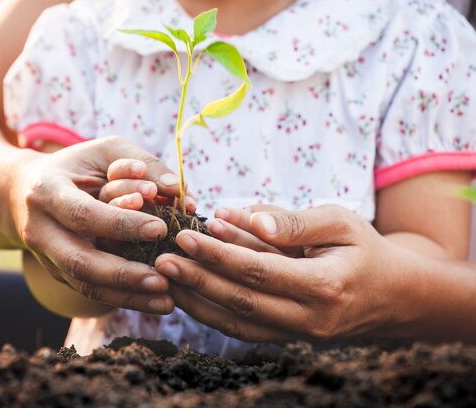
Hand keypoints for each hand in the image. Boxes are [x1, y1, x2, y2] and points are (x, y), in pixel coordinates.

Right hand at [11, 136, 180, 313]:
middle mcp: (41, 230)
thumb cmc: (76, 166)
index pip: (84, 214)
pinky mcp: (58, 274)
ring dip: (128, 297)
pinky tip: (155, 302)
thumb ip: (145, 164)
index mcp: (48, 192)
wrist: (24, 191)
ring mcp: (47, 257)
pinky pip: (92, 292)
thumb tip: (180, 192)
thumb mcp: (106, 151)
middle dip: (123, 274)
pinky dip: (125, 299)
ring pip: (85, 286)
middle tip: (163, 280)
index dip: (121, 224)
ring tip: (166, 302)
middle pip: (79, 261)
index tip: (160, 229)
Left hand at [155, 204, 412, 341]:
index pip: (258, 270)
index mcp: (324, 285)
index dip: (218, 254)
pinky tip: (189, 297)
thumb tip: (245, 217)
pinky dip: (214, 315)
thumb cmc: (365, 249)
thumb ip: (292, 221)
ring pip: (237, 323)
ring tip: (164, 280)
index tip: (185, 235)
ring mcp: (299, 336)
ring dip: (197, 301)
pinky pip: (245, 330)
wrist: (396, 296)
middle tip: (161, 259)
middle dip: (197, 279)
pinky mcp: (291, 339)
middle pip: (240, 301)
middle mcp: (310, 319)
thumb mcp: (338, 222)